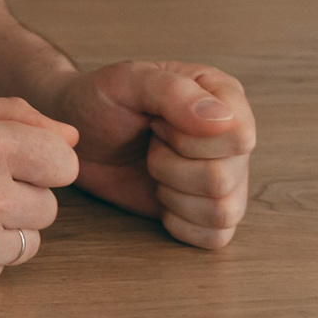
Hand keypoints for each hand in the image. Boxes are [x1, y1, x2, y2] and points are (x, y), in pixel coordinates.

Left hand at [36, 61, 255, 248]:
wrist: (78, 137)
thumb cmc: (100, 101)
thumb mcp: (126, 81)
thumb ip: (173, 91)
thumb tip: (224, 120)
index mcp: (224, 95)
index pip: (238, 136)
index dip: (189, 138)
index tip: (156, 121)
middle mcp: (233, 137)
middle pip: (224, 178)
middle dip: (170, 166)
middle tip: (149, 143)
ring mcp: (228, 176)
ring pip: (223, 210)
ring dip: (173, 193)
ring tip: (153, 167)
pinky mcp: (211, 211)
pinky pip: (216, 236)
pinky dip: (179, 222)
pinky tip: (159, 196)